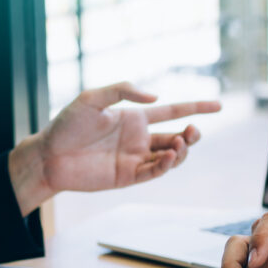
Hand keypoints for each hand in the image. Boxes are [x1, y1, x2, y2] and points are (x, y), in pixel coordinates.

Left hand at [8, 82, 220, 214]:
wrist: (49, 155)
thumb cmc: (67, 124)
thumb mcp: (93, 97)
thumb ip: (124, 90)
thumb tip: (156, 97)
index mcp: (135, 117)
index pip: (173, 111)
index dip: (196, 108)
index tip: (219, 106)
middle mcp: (139, 138)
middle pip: (177, 136)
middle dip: (191, 134)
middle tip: (193, 132)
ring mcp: (135, 159)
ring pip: (171, 157)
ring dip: (181, 151)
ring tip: (179, 143)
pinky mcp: (127, 177)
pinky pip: (154, 172)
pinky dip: (166, 166)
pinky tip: (168, 156)